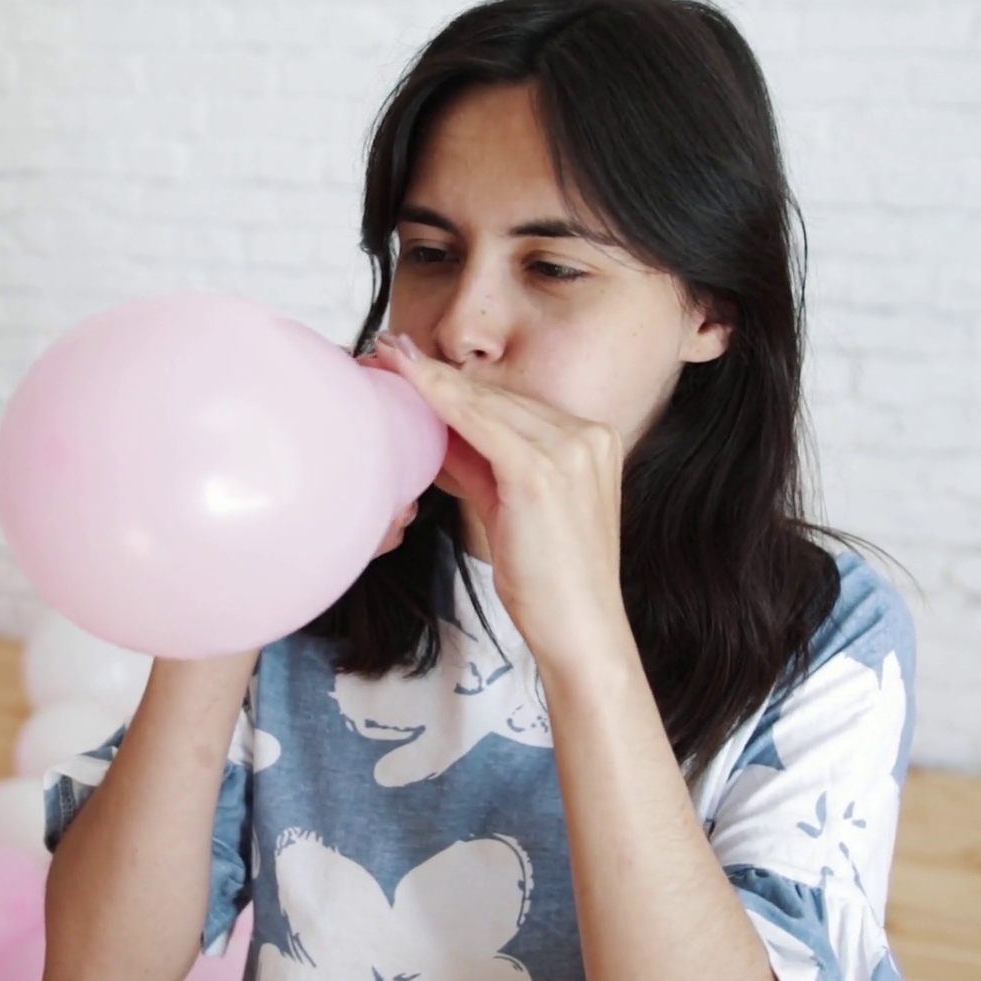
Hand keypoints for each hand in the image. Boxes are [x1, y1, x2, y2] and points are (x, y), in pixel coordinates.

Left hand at [365, 332, 631, 673]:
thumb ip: (482, 467)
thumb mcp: (513, 509)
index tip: (414, 362)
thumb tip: (439, 435)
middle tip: (389, 350)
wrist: (581, 630)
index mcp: (591, 442)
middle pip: (499, 397)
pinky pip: (480, 421)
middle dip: (439, 375)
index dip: (459, 383)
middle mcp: (587, 436)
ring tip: (388, 357)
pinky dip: (440, 398)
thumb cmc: (549, 582)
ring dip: (431, 379)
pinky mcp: (543, 469)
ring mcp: (571, 449)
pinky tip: (409, 382)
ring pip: (486, 403)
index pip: (514, 404)